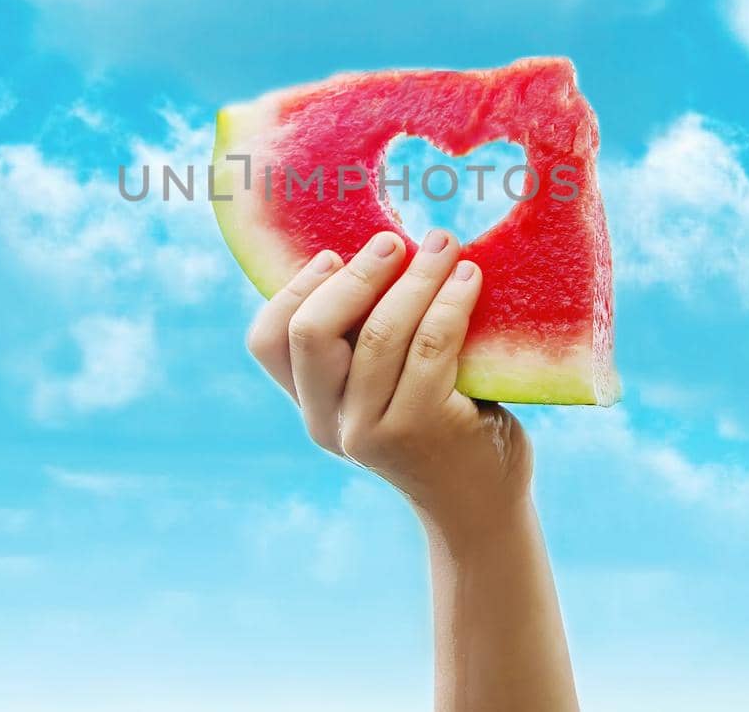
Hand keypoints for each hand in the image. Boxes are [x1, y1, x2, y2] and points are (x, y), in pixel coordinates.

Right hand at [244, 229, 533, 535]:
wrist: (481, 506)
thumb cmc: (439, 428)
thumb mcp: (385, 390)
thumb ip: (367, 343)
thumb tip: (378, 250)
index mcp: (312, 407)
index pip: (267, 343)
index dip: (294, 290)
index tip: (334, 256)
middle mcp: (329, 423)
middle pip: (311, 332)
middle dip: (355, 276)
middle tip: (393, 241)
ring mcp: (372, 430)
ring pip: (380, 331)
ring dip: (416, 277)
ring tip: (444, 246)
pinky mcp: (421, 427)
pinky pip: (432, 343)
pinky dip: (451, 301)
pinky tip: (470, 278)